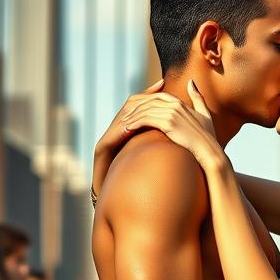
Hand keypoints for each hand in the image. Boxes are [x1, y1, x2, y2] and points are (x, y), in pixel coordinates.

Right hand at [92, 79, 164, 197]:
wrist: (115, 195)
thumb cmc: (135, 177)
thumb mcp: (150, 154)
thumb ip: (160, 138)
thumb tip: (178, 127)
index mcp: (129, 129)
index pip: (139, 104)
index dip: (151, 94)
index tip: (165, 84)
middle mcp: (116, 130)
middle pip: (130, 106)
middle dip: (144, 97)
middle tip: (160, 89)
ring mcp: (107, 138)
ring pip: (121, 117)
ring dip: (135, 110)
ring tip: (150, 103)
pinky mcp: (101, 148)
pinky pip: (112, 134)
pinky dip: (123, 128)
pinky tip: (134, 125)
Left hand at [121, 80, 224, 173]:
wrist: (209, 151)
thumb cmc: (208, 137)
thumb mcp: (204, 114)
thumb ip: (197, 97)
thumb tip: (191, 81)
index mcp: (180, 102)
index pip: (157, 97)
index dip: (144, 102)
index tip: (135, 109)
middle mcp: (175, 105)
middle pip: (148, 102)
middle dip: (135, 109)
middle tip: (124, 116)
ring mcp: (172, 113)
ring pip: (145, 111)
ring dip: (132, 117)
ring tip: (122, 123)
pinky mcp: (168, 123)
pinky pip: (146, 120)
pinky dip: (135, 123)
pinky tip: (127, 129)